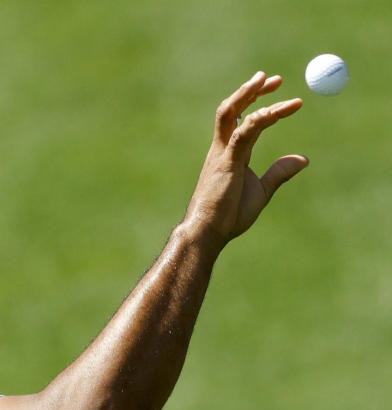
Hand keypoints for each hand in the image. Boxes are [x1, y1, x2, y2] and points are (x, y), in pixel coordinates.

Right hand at [185, 71, 307, 246]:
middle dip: (251, 91)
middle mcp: (222, 148)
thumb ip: (278, 173)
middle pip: (232, 109)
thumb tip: (302, 159)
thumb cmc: (228, 215)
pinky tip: (275, 112)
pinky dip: (259, 120)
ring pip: (231, 114)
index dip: (259, 102)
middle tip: (275, 78)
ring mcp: (222, 154)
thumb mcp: (261, 191)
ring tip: (267, 80)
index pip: (242, 118)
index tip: (279, 90)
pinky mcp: (226, 163)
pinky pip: (242, 135)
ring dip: (248, 95)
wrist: (208, 231)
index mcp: (230, 153)